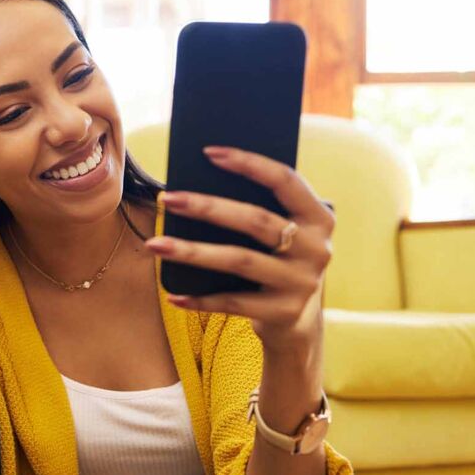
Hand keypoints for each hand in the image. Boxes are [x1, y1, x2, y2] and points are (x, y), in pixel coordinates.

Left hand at [144, 146, 334, 349]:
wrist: (297, 321)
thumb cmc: (277, 261)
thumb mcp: (282, 233)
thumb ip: (260, 209)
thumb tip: (197, 186)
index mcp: (319, 217)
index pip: (285, 180)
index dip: (249, 163)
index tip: (209, 152)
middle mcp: (317, 248)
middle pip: (255, 220)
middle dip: (207, 207)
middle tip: (168, 198)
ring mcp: (302, 282)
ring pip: (239, 260)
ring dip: (192, 251)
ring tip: (155, 244)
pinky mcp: (283, 312)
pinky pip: (233, 303)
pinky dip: (200, 299)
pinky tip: (173, 294)